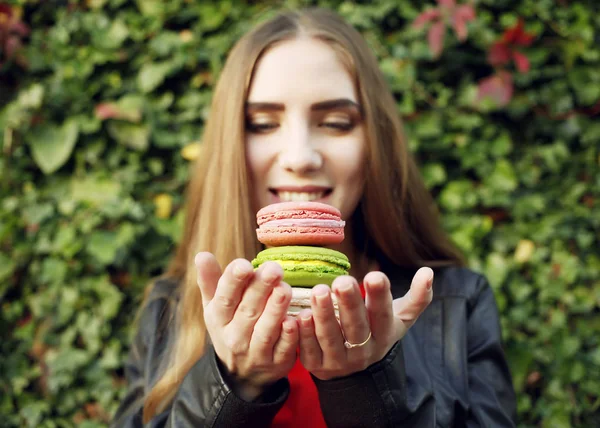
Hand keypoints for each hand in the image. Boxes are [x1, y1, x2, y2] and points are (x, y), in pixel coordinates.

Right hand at [195, 252, 298, 399]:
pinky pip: (283, 349)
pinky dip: (289, 336)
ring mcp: (255, 353)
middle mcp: (235, 337)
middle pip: (248, 310)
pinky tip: (295, 320)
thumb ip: (210, 281)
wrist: (242, 374)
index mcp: (219, 318)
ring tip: (285, 288)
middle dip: (261, 288)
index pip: (224, 298)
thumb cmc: (230, 327)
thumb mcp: (215, 307)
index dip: (234, 281)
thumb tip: (201, 254)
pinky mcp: (276, 364)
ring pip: (266, 330)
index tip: (244, 264)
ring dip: (276, 309)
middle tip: (274, 268)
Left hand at [297, 267, 432, 379]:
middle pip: (356, 327)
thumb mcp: (399, 318)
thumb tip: (428, 272)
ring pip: (330, 338)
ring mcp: (339, 361)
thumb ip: (417, 298)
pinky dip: (304, 333)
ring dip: (323, 315)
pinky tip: (299, 315)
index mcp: (384, 335)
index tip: (375, 275)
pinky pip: (308, 350)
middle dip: (349, 303)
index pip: (383, 315)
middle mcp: (363, 351)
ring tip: (318, 291)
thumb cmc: (376, 331)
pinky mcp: (316, 366)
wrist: (355, 370)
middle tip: (342, 281)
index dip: (380, 297)